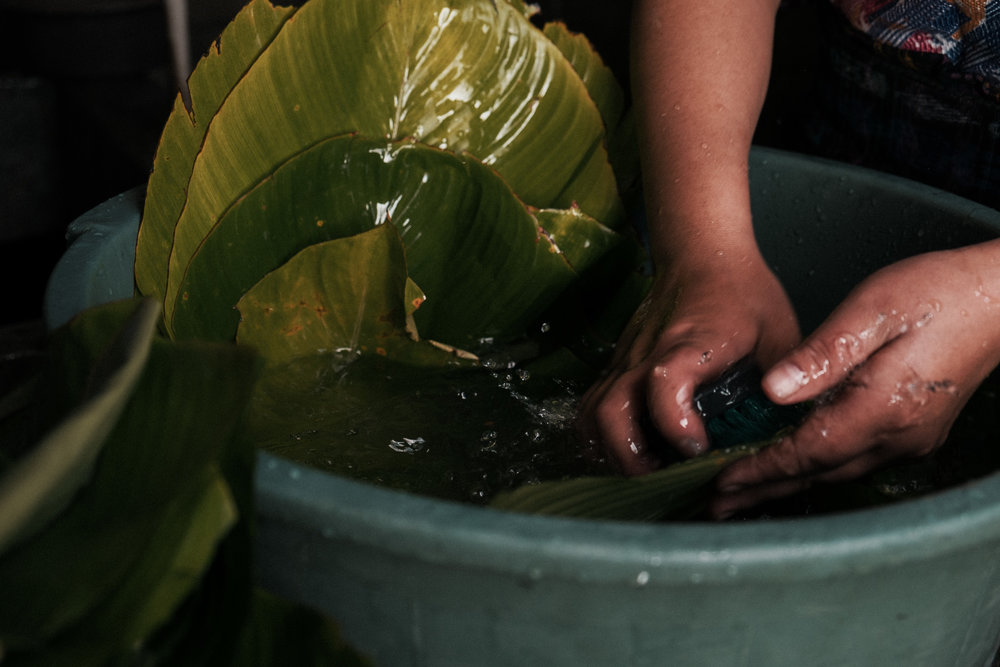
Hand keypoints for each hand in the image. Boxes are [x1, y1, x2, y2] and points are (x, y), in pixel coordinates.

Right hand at [578, 253, 799, 473]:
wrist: (699, 254)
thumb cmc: (743, 294)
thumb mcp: (779, 332)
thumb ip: (788, 382)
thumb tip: (799, 433)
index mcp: (694, 343)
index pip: (665, 381)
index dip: (674, 421)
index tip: (697, 447)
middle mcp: (647, 354)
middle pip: (611, 411)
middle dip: (631, 457)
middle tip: (664, 478)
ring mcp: (625, 361)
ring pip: (592, 415)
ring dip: (610, 451)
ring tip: (645, 470)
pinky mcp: (615, 367)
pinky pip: (591, 408)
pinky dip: (600, 438)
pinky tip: (629, 452)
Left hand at [712, 244, 999, 517]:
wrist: (999, 297)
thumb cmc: (937, 294)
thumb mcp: (872, 309)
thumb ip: (821, 353)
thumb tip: (773, 390)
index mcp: (883, 407)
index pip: (808, 452)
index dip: (762, 469)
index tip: (722, 482)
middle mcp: (899, 435)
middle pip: (819, 473)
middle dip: (766, 488)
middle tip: (718, 504)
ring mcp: (911, 438)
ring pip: (838, 471)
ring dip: (790, 482)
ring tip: (745, 491)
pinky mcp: (916, 431)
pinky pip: (856, 460)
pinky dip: (818, 467)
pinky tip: (796, 464)